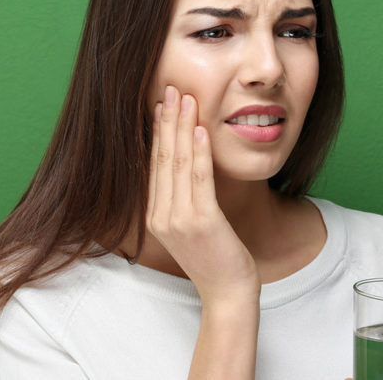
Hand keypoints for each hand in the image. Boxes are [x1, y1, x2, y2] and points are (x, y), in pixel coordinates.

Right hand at [146, 86, 259, 303]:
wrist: (228, 294)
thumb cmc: (216, 259)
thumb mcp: (192, 227)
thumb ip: (184, 200)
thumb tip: (187, 166)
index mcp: (155, 216)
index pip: (154, 165)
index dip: (158, 132)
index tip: (162, 104)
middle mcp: (161, 216)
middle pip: (162, 158)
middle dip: (166, 121)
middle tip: (169, 89)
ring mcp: (179, 220)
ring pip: (178, 164)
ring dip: (182, 128)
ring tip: (185, 99)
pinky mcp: (202, 223)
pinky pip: (199, 180)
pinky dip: (199, 152)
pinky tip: (201, 130)